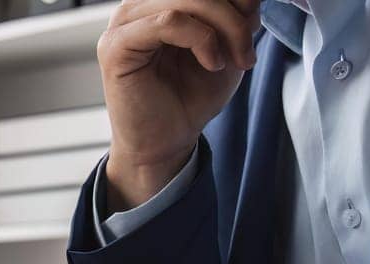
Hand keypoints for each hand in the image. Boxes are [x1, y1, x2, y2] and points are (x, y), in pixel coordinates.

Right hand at [99, 0, 258, 210]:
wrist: (165, 143)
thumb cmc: (189, 98)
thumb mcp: (227, 47)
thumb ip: (236, 15)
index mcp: (160, 2)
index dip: (237, 2)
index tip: (253, 31)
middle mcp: (138, 5)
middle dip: (234, 17)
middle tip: (247, 54)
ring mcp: (124, 23)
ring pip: (188, 0)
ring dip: (224, 29)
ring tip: (232, 62)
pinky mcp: (116, 45)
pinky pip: (168, 20)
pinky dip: (201, 39)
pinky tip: (211, 63)